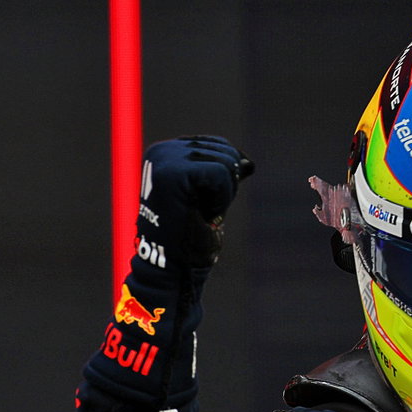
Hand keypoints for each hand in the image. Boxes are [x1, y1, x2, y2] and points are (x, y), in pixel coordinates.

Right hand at [135, 136, 254, 271]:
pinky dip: (221, 197)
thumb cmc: (191, 235)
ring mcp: (165, 159)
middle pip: (225, 151)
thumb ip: (224, 176)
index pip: (220, 146)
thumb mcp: (211, 197)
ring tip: (198, 211)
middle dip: (226, 185)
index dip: (227, 178)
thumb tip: (248, 163)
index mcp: (167, 153)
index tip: (203, 203)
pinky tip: (202, 212)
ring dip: (223, 194)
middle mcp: (163, 151)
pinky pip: (221, 173)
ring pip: (225, 161)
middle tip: (201, 209)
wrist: (173, 265)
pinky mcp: (173, 172)